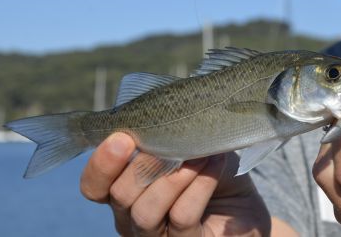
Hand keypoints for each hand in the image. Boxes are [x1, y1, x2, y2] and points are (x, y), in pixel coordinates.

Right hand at [80, 133, 270, 235]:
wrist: (246, 207)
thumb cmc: (212, 173)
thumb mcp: (191, 147)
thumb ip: (170, 135)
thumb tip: (163, 115)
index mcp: (126, 192)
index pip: (94, 186)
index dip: (100, 164)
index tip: (122, 138)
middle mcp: (133, 218)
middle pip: (119, 196)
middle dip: (142, 165)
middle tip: (169, 144)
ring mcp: (159, 236)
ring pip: (145, 212)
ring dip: (173, 177)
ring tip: (198, 157)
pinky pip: (182, 217)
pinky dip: (198, 187)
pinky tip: (213, 167)